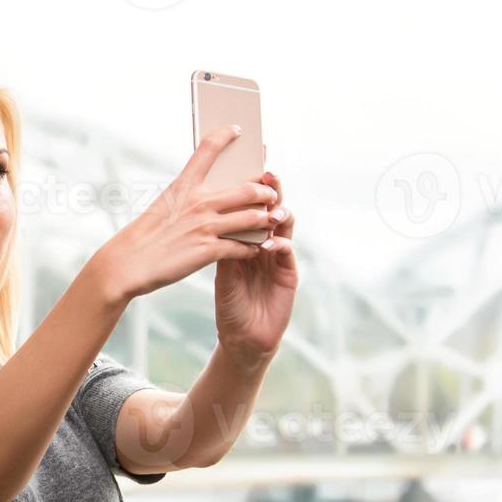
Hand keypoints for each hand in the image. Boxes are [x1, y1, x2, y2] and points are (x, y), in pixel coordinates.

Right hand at [87, 124, 280, 302]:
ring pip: (253, 218)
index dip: (226, 135)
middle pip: (248, 188)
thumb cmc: (144, 235)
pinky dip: (253, 247)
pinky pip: (243, 247)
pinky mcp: (209, 250)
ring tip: (271, 221)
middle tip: (271, 195)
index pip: (208, 149)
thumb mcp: (165, 205)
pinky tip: (255, 248)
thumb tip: (210, 194)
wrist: (128, 263)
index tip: (238, 129)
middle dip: (266, 192)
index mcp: (185, 185)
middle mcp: (199, 201)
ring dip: (267, 220)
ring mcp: (206, 226)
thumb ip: (188, 197)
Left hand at [214, 169, 298, 370]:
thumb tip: (212, 216)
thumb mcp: (221, 272)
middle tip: (267, 173)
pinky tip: (273, 242)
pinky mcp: (289, 273)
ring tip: (272, 208)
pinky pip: (286, 253)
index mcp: (246, 239)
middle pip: (270, 210)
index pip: (249, 207)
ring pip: (284, 227)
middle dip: (270, 190)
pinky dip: (280, 245)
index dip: (250, 187)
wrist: (242, 338)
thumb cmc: (230, 305)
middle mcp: (265, 243)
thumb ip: (223, 246)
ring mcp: (279, 256)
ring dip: (280, 215)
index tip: (246, 164)